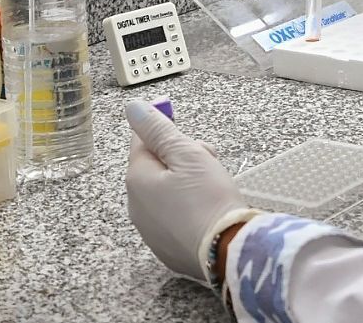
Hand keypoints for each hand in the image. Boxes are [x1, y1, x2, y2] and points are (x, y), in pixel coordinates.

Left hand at [124, 101, 245, 281]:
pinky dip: (189, 209)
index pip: (141, 142)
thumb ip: (158, 129)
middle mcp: (136, 207)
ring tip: (214, 187)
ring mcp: (151, 231)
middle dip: (181, 159)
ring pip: (166, 193)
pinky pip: (174, 217)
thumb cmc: (210, 201)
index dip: (162, 130)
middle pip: (156, 168)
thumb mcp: (187, 154)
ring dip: (186, 183)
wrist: (230, 254)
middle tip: (208, 161)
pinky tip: (210, 211)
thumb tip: (133, 108)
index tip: (181, 128)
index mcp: (137, 179)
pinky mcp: (168, 249)